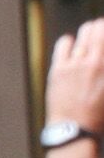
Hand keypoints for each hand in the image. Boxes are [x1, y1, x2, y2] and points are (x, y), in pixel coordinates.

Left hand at [56, 20, 103, 135]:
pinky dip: (70, 41)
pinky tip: (73, 48)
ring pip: (85, 32)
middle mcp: (95, 63)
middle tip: (102, 30)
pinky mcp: (59, 68)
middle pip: (100, 27)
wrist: (75, 131)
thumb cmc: (100, 115)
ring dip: (90, 31)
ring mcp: (76, 64)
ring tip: (93, 36)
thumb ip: (103, 69)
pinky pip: (65, 42)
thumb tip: (99, 59)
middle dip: (102, 26)